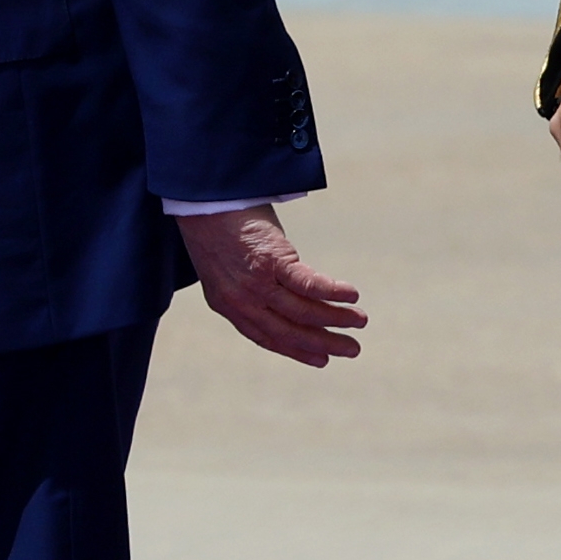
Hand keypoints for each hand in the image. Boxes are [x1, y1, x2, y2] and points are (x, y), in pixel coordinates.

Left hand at [180, 206, 366, 365]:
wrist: (200, 199)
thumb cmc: (214, 226)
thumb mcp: (225, 267)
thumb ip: (246, 286)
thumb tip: (278, 294)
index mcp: (227, 305)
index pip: (267, 337)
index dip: (296, 351)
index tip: (321, 359)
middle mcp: (241, 301)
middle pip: (288, 331)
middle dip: (324, 343)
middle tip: (352, 350)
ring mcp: (255, 283)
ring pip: (302, 312)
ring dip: (336, 319)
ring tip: (360, 321)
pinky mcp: (270, 260)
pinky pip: (306, 284)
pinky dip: (332, 293)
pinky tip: (352, 296)